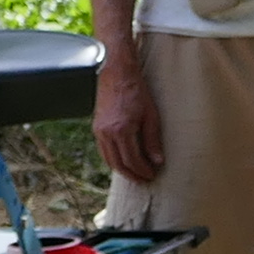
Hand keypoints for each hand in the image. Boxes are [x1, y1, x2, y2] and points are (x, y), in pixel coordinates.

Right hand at [92, 58, 161, 183]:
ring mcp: (99, 131)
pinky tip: (124, 160)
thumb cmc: (137, 91)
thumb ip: (153, 139)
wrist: (117, 73)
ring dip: (122, 170)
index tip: (152, 175)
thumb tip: (157, 161)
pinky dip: (114, 159)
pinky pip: (104, 151)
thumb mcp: (151, 115)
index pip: (132, 161)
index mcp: (121, 130)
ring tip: (136, 173)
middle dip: (132, 175)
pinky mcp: (96, 127)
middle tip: (144, 180)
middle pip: (118, 165)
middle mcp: (107, 133)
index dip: (143, 171)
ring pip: (109, 160)